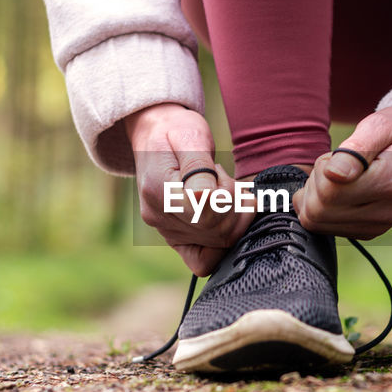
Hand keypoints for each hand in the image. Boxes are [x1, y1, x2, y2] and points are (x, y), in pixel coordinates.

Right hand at [125, 103, 251, 275]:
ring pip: (219, 243)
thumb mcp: (189, 136)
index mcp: (158, 189)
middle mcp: (158, 216)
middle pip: (218, 230)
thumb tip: (206, 199)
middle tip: (228, 179)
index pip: (206, 213)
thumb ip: (198, 168)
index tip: (223, 173)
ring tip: (225, 189)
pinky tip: (225, 215)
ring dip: (234, 216)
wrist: (155, 133)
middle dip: (236, 204)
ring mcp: (165, 231)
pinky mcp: (175, 239)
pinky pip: (202, 260)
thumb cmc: (176, 130)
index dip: (227, 196)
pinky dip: (222, 243)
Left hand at [295, 106, 391, 238]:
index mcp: (391, 182)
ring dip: (317, 197)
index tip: (338, 155)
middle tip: (334, 164)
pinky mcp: (369, 232)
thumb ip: (356, 148)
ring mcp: (378, 226)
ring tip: (338, 177)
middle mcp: (386, 212)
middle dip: (315, 183)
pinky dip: (324, 208)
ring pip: (317, 222)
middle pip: (318, 210)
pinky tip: (340, 190)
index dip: (322, 169)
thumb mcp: (382, 125)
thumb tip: (333, 173)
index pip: (329, 191)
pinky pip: (326, 228)